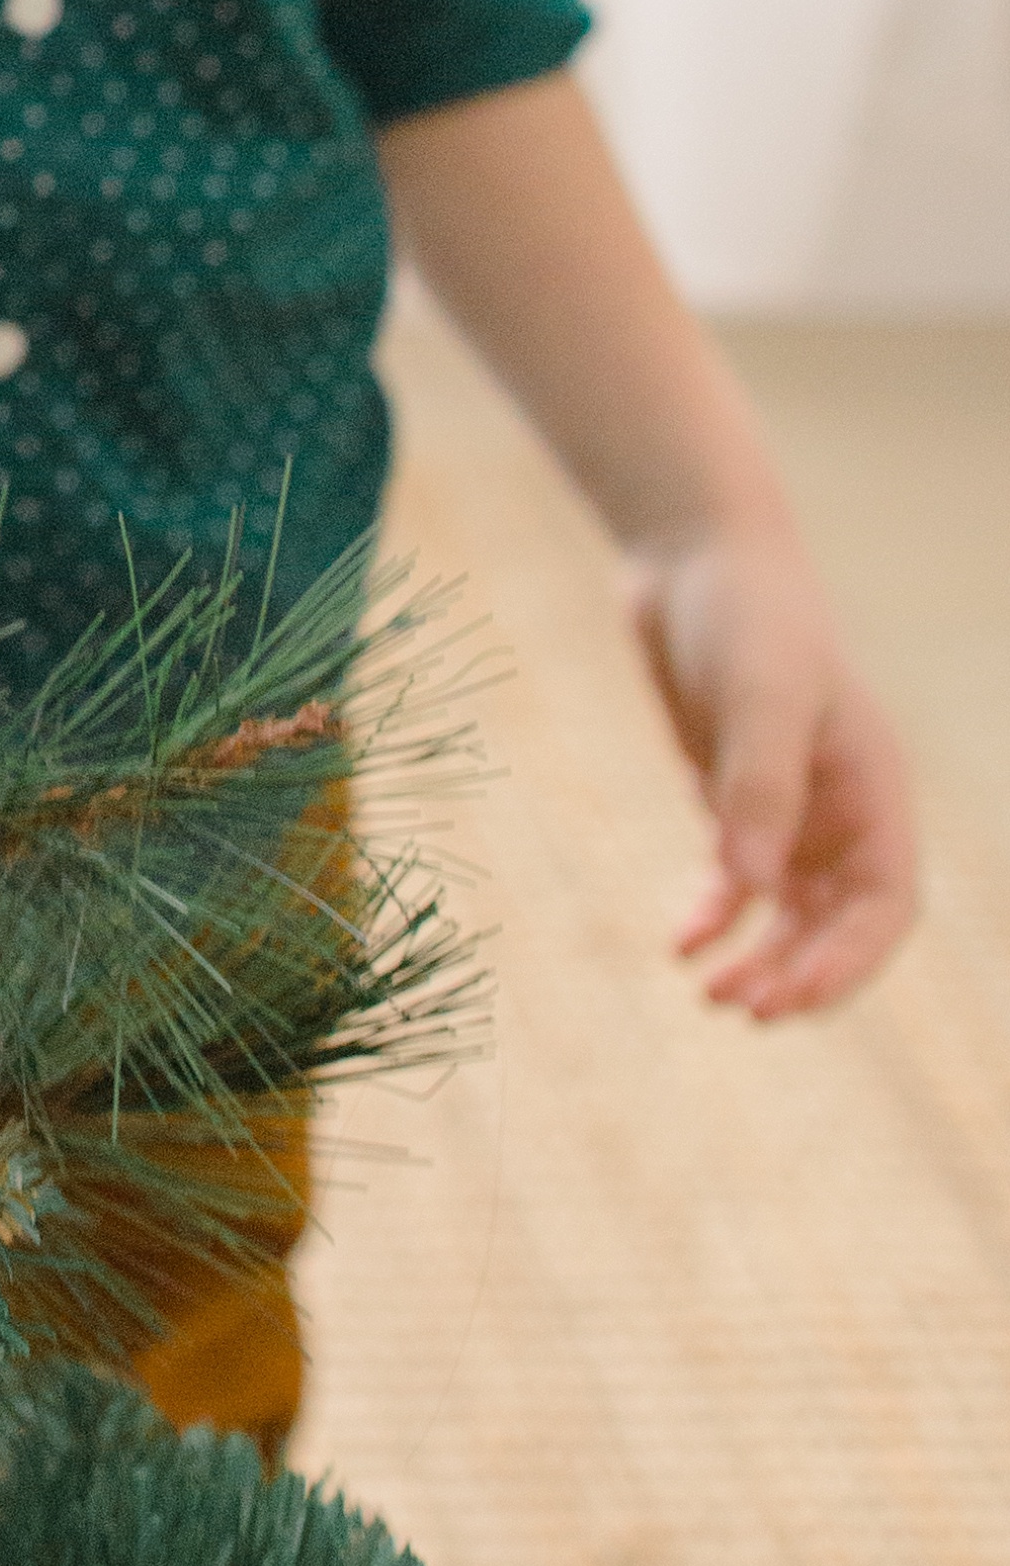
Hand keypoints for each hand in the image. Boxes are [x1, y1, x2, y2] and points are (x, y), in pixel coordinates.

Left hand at [627, 517, 920, 1016]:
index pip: (884, 906)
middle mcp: (840, 811)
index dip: (847, 962)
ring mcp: (789, 808)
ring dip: (759, 956)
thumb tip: (756, 889)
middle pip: (836, 925)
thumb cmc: (745, 614)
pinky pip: (735, 878)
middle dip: (797, 972)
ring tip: (710, 993)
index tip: (790, 997)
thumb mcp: (759, 693)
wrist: (691, 557)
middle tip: (739, 1008)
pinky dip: (715, 914)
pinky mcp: (735, 797)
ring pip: (788, 913)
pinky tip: (682, 941)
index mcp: (874, 792)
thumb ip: (760, 787)